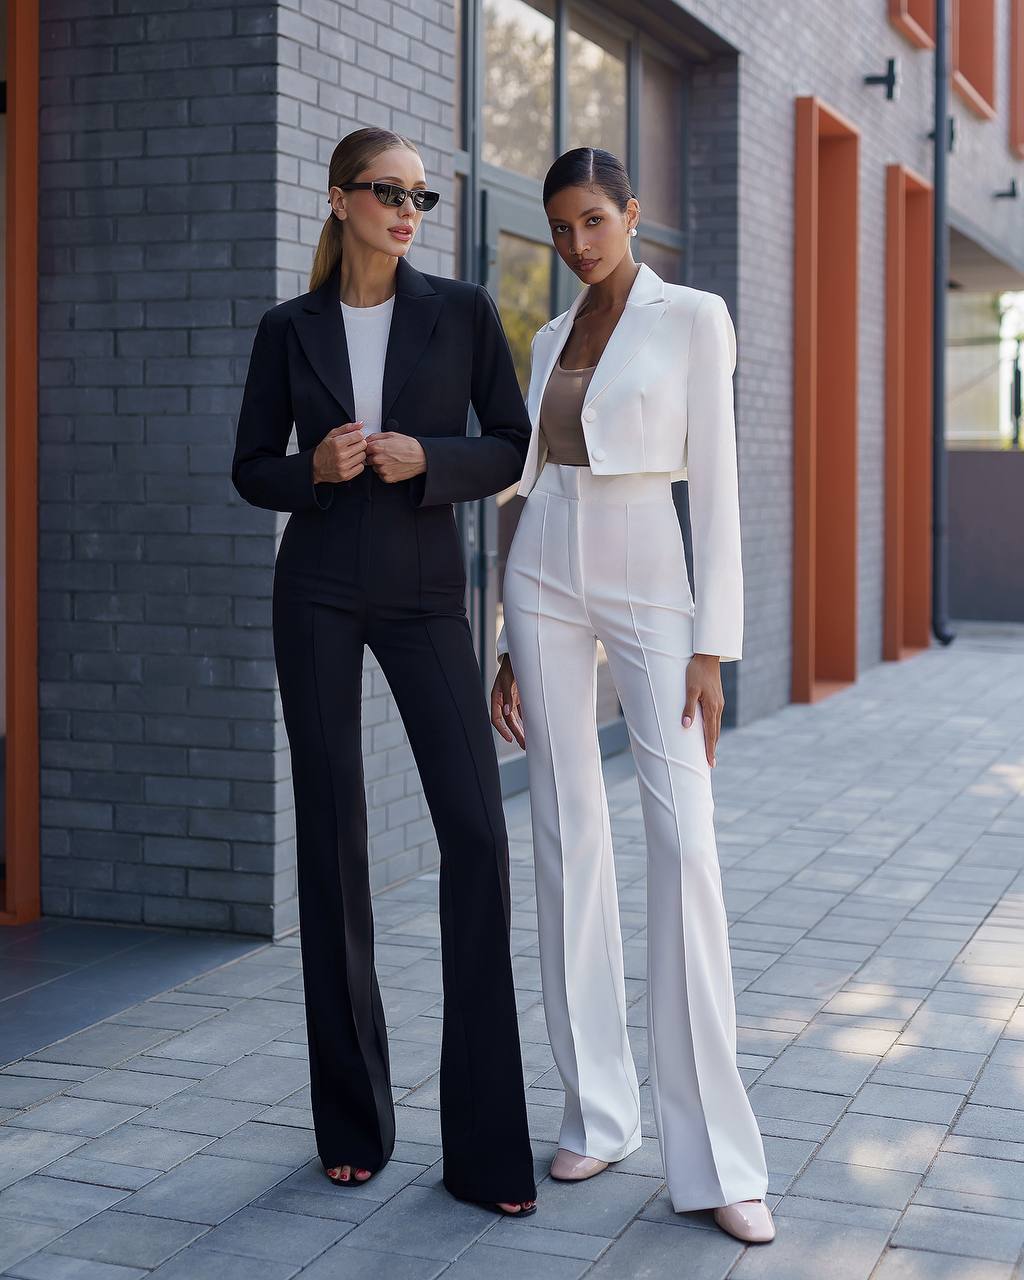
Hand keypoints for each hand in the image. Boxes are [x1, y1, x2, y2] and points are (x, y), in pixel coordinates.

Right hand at [313, 422, 366, 482]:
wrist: (315, 466)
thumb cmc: (324, 450)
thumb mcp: (332, 435)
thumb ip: (347, 428)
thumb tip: (360, 424)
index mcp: (337, 443)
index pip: (359, 435)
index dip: (357, 435)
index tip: (354, 437)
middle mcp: (341, 455)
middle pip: (363, 445)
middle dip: (359, 444)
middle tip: (352, 446)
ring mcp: (344, 466)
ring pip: (363, 456)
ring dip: (358, 454)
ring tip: (350, 454)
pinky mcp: (347, 475)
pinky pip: (361, 467)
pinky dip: (357, 464)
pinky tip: (350, 462)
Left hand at [365, 432, 426, 482]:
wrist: (421, 457)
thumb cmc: (408, 445)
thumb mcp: (391, 435)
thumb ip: (375, 436)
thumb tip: (367, 439)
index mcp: (376, 446)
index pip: (363, 449)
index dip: (369, 448)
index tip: (374, 448)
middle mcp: (377, 459)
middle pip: (368, 459)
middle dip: (374, 457)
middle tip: (386, 454)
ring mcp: (382, 469)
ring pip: (375, 468)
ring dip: (380, 465)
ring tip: (392, 460)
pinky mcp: (387, 478)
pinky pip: (381, 475)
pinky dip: (386, 472)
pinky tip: (394, 466)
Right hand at [490, 655, 524, 748]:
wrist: (517, 656)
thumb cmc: (511, 666)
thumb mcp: (508, 680)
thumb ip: (507, 696)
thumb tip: (507, 712)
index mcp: (496, 697)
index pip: (496, 718)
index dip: (502, 729)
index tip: (509, 738)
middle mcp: (503, 701)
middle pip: (509, 721)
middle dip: (515, 733)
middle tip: (524, 744)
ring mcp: (511, 699)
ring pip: (516, 719)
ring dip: (521, 729)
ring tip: (528, 740)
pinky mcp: (519, 697)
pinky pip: (522, 712)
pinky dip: (526, 720)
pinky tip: (532, 728)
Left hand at [682, 652, 723, 767]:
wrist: (707, 656)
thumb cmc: (696, 671)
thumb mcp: (690, 689)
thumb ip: (688, 708)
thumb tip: (686, 726)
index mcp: (712, 708)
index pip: (710, 734)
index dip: (709, 749)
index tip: (710, 763)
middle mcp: (718, 707)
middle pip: (715, 733)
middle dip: (712, 748)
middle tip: (710, 763)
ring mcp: (719, 703)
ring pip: (716, 726)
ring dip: (713, 739)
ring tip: (709, 751)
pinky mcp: (717, 699)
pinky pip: (715, 718)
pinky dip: (713, 728)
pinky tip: (709, 731)